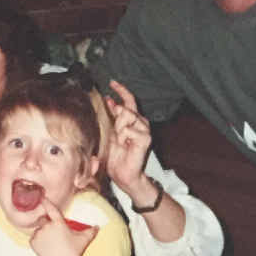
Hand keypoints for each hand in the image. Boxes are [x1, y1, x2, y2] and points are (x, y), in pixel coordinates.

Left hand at [30, 199, 95, 255]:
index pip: (51, 209)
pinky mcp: (33, 243)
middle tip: (53, 233)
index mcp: (59, 223)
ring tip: (51, 243)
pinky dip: (38, 241)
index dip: (46, 202)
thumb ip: (91, 231)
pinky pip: (34, 238)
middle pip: (43, 220)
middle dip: (46, 223)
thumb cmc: (75, 252)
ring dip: (42, 233)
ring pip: (38, 229)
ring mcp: (39, 235)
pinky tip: (46, 247)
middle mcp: (47, 227)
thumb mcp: (84, 240)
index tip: (42, 198)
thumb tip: (98, 227)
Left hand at [104, 80, 152, 194]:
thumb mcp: (111, 132)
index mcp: (132, 120)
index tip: (112, 82)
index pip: (128, 101)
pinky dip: (123, 137)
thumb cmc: (117, 156)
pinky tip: (126, 145)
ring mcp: (145, 130)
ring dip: (120, 130)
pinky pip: (129, 130)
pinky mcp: (146, 138)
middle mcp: (141, 123)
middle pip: (126, 108)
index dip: (121, 90)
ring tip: (122, 142)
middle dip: (117, 121)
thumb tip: (110, 100)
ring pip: (128, 117)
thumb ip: (114, 117)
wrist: (123, 173)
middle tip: (118, 136)